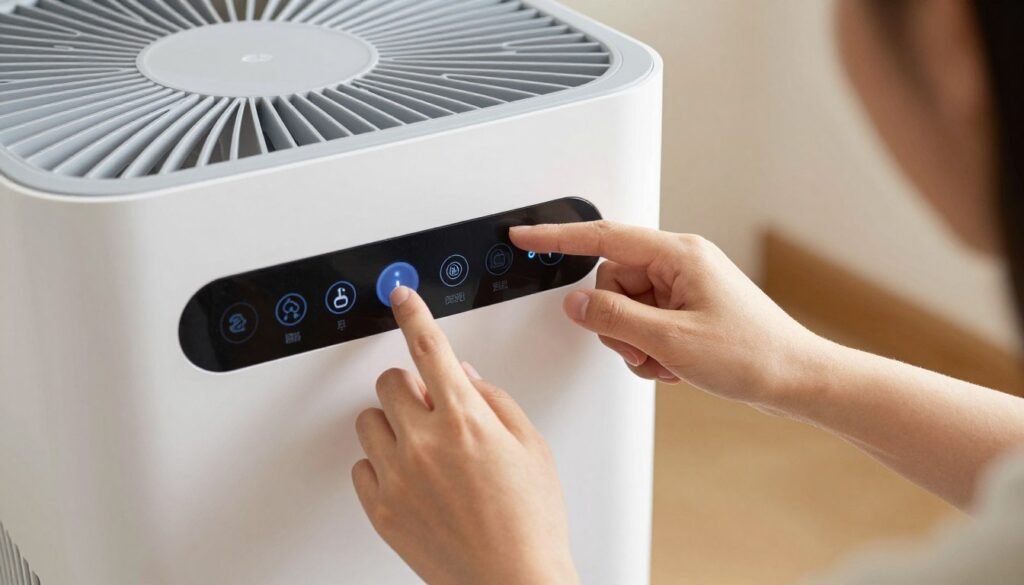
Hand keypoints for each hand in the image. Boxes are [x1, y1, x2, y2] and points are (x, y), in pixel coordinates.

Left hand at [352, 286, 578, 584]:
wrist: (513, 583)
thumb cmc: (532, 522)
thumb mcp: (531, 447)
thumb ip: (494, 401)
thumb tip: (462, 376)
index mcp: (466, 420)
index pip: (430, 348)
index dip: (413, 314)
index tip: (402, 296)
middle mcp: (425, 443)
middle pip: (390, 381)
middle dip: (411, 387)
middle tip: (433, 410)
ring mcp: (398, 477)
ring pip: (369, 421)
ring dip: (392, 425)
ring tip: (423, 449)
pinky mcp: (382, 509)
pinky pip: (361, 466)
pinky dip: (381, 465)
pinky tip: (412, 478)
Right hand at [510, 221, 824, 408]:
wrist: (797, 380)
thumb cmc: (753, 354)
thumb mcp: (669, 340)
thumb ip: (613, 318)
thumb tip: (575, 304)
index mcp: (678, 254)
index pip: (602, 238)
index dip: (558, 239)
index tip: (526, 237)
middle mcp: (680, 265)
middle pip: (612, 283)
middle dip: (617, 323)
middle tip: (643, 347)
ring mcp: (685, 289)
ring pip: (625, 309)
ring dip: (635, 342)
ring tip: (668, 360)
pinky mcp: (689, 312)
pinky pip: (645, 325)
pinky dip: (651, 350)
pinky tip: (677, 365)